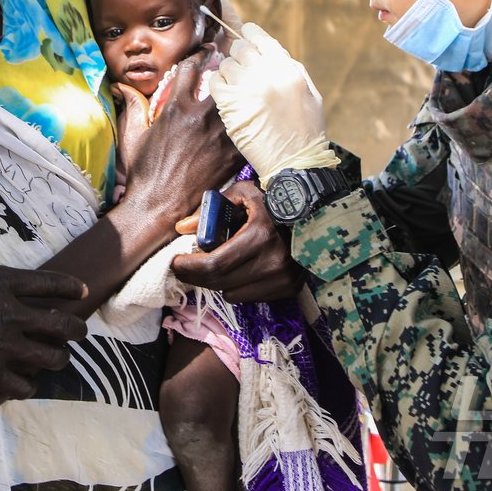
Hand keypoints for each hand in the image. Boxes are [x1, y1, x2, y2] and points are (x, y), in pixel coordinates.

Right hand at [0, 241, 88, 397]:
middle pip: (61, 325)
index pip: (48, 284)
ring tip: (59, 358)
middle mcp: (11, 315)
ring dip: (58, 358)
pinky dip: (28, 386)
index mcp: (1, 284)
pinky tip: (28, 385)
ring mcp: (4, 347)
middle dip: (76, 330)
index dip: (69, 287)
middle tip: (80, 332)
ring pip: (49, 357)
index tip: (81, 291)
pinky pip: (22, 386)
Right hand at [116, 52, 242, 228]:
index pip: (190, 68)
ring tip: (247, 87)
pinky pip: (247, 127)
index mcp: (175, 108)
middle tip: (234, 62)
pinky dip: (249, 120)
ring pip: (240, 100)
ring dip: (241, 92)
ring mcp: (220, 135)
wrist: (160, 206)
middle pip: (222, 78)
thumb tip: (122, 86)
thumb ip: (133, 107)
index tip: (206, 52)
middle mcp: (200, 116)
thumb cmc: (144, 172)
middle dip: (228, 67)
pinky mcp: (233, 153)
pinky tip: (251, 118)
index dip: (199, 55)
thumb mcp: (134, 136)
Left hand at [171, 182, 304, 302]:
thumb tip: (182, 228)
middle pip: (219, 283)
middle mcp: (274, 262)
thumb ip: (211, 210)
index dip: (189, 267)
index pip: (214, 265)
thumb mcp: (242, 194)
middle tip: (184, 267)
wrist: (317, 213)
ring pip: (232, 293)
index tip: (174, 262)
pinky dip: (238, 286)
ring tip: (219, 263)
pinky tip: (242, 268)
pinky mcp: (289, 288)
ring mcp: (284, 278)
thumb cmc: (274, 199)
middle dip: (195, 276)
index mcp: (260, 235)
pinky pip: (249, 296)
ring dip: (219, 281)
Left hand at [207, 22, 337, 183]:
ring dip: (229, 72)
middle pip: (241, 48)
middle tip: (241, 68)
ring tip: (235, 87)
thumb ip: (290, 70)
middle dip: (239, 55)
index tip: (245, 37)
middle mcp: (266, 74)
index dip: (250, 35)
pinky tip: (224, 95)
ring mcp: (245, 88)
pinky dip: (218, 85)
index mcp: (287, 69)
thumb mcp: (309, 95)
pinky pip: (215, 82)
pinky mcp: (228, 105)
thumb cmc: (305, 133)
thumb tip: (269, 52)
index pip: (261, 39)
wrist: (293, 165)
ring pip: (226, 64)